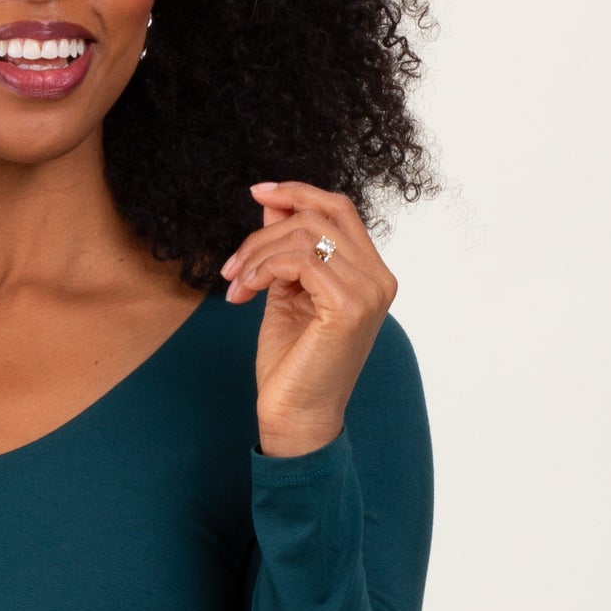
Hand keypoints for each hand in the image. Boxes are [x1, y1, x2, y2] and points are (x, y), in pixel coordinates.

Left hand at [220, 179, 397, 455]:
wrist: (295, 418)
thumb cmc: (291, 365)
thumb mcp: (284, 293)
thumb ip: (285, 249)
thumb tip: (272, 202)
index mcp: (370, 274)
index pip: (340, 209)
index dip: (299, 192)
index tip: (258, 192)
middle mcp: (379, 279)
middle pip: (321, 215)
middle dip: (265, 230)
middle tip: (232, 265)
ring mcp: (369, 292)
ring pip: (306, 234)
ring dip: (257, 254)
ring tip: (235, 285)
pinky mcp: (350, 307)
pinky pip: (300, 260)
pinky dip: (264, 269)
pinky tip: (245, 294)